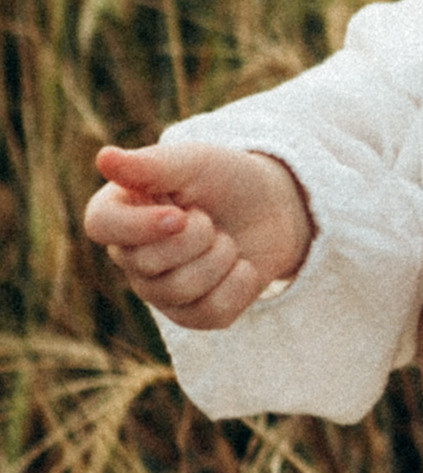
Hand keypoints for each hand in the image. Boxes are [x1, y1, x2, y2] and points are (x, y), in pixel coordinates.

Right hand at [86, 140, 312, 328]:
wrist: (273, 208)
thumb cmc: (224, 179)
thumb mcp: (193, 162)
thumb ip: (150, 165)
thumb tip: (104, 158)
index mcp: (119, 210)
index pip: (101, 225)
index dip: (139, 226)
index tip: (180, 215)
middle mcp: (128, 255)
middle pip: (147, 262)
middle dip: (197, 235)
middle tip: (210, 218)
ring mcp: (157, 290)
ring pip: (181, 290)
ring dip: (221, 257)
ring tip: (224, 239)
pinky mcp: (190, 314)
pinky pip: (211, 314)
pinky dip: (240, 285)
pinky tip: (241, 266)